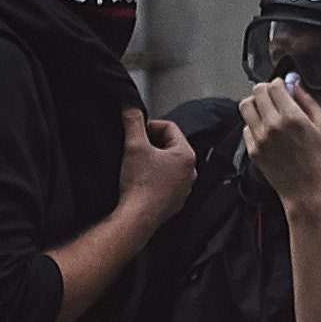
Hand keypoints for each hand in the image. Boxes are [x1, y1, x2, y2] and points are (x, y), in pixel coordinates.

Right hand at [118, 109, 197, 226]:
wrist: (137, 217)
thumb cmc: (140, 183)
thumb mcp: (134, 145)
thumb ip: (133, 121)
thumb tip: (129, 104)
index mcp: (186, 155)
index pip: (169, 127)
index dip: (149, 125)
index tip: (136, 133)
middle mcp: (191, 171)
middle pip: (169, 145)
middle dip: (151, 143)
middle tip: (134, 148)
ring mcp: (185, 188)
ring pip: (167, 164)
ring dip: (152, 160)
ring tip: (136, 165)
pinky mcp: (175, 201)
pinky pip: (166, 181)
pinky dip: (153, 177)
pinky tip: (140, 180)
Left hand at [238, 75, 320, 211]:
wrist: (307, 192)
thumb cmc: (320, 162)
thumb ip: (310, 102)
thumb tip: (296, 85)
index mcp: (292, 117)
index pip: (273, 85)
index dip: (279, 83)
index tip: (284, 88)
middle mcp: (272, 125)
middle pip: (257, 91)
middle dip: (266, 91)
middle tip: (275, 97)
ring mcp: (259, 138)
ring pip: (245, 106)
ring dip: (255, 104)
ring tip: (266, 110)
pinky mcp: (253, 150)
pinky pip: (245, 127)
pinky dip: (254, 124)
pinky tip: (266, 130)